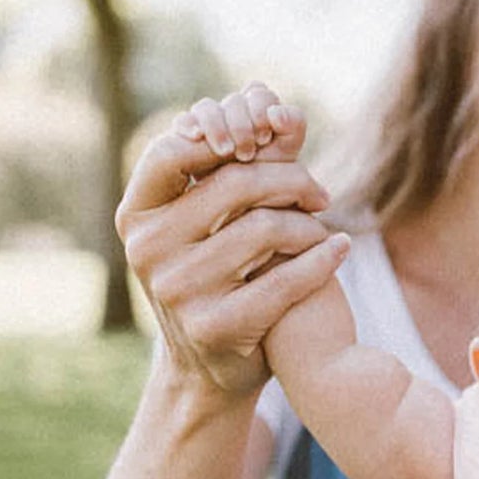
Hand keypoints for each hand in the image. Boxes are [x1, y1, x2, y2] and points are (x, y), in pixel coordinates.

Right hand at [115, 82, 349, 394]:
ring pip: (264, 229)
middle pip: (233, 183)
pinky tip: (341, 250)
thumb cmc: (220, 279)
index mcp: (138, 214)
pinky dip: (322, 261)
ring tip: (323, 229)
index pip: (175, 149)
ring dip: (307, 225)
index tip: (269, 145)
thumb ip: (241, 167)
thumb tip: (282, 109)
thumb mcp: (215, 224)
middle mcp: (148, 249)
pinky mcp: (214, 326)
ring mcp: (177, 290)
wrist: (214, 369)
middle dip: (289, 180)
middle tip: (320, 193)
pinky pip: (284, 281)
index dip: (227, 135)